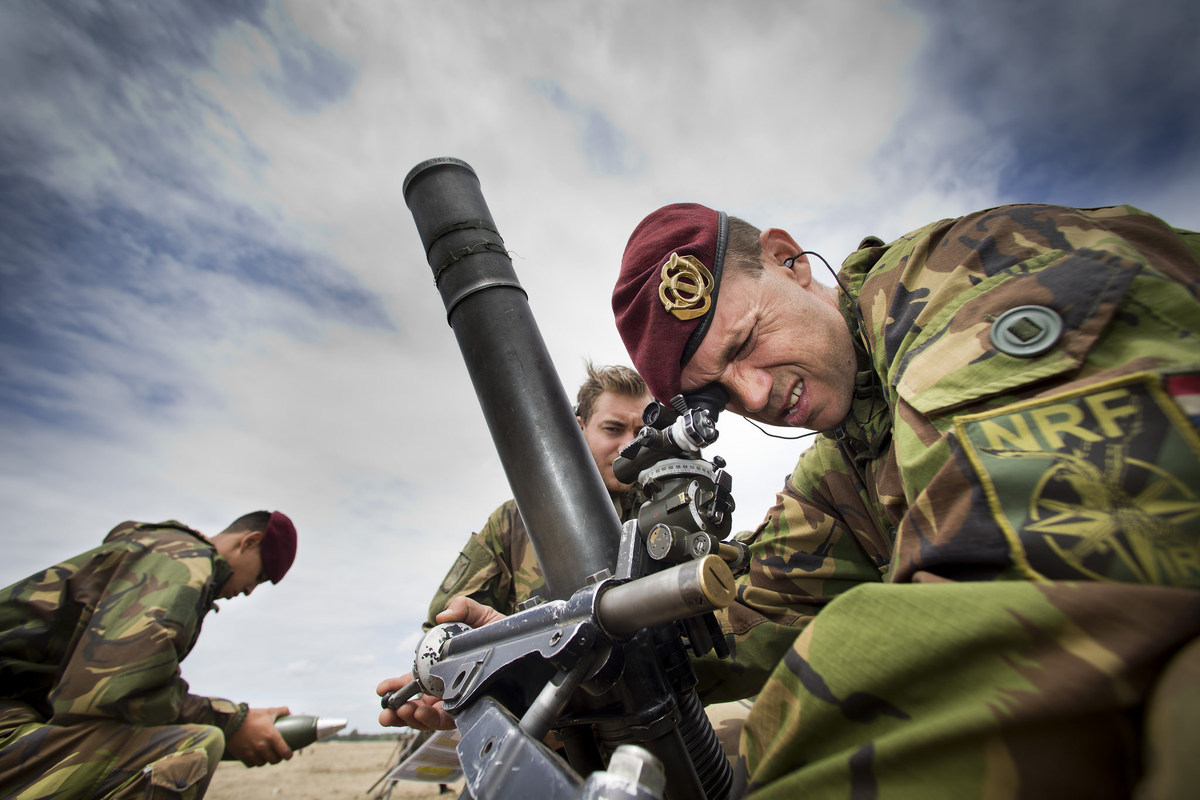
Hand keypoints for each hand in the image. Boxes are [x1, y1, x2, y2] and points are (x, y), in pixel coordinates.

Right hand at [226, 706, 292, 766]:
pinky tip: (255, 757)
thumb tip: (291, 713)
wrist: (230, 720)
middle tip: (276, 754)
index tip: (288, 754)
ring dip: (265, 760)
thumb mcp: (268, 711)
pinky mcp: (242, 756)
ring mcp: (252, 752)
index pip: (285, 753)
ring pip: (263, 763)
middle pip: (274, 760)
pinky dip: (254, 762)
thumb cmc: (251, 715)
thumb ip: (282, 711)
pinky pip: (251, 764)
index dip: (288, 755)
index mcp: (272, 736)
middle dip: (277, 758)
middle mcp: (263, 747)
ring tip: (265, 755)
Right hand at [376, 596, 508, 730]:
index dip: (397, 686)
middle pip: (417, 704)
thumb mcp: (483, 616)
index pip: (416, 681)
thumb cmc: (507, 636)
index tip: (382, 689)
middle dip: (398, 710)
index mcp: (444, 669)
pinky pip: (448, 722)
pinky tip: (422, 713)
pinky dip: (432, 720)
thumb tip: (441, 616)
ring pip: (429, 717)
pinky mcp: (472, 713)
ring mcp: (459, 702)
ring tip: (404, 711)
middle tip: (387, 711)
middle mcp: (449, 688)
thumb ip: (462, 609)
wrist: (532, 652)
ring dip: (412, 717)